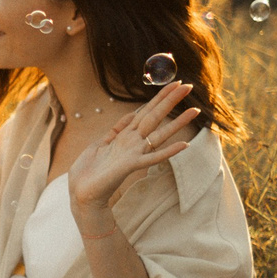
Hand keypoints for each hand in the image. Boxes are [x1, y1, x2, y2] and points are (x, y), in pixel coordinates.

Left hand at [67, 81, 200, 219]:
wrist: (82, 194)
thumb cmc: (88, 172)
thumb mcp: (100, 144)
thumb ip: (117, 130)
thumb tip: (130, 114)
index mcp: (125, 136)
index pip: (145, 111)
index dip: (159, 97)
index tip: (174, 83)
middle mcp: (133, 142)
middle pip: (155, 117)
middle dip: (170, 101)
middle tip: (189, 85)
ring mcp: (134, 154)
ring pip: (159, 134)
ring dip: (177, 123)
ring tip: (195, 111)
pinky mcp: (131, 165)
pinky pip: (153, 158)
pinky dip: (168, 151)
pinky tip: (185, 145)